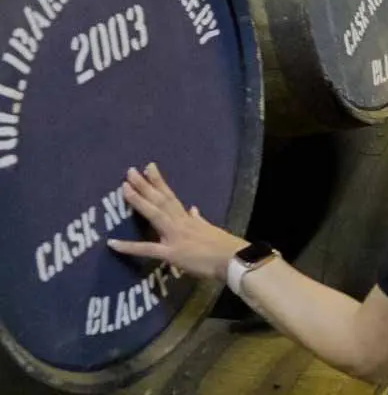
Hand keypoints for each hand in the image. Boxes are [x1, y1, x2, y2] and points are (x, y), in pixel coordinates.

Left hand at [105, 164, 247, 281]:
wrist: (233, 260)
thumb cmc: (226, 247)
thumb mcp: (211, 230)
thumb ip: (199, 220)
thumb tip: (193, 210)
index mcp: (189, 219)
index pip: (171, 196)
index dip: (159, 182)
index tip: (149, 168)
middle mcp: (181, 223)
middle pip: (161, 200)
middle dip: (146, 185)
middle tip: (130, 171)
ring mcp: (175, 236)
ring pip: (155, 214)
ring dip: (139, 200)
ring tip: (124, 188)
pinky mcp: (172, 253)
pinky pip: (147, 249)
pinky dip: (129, 247)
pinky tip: (112, 243)